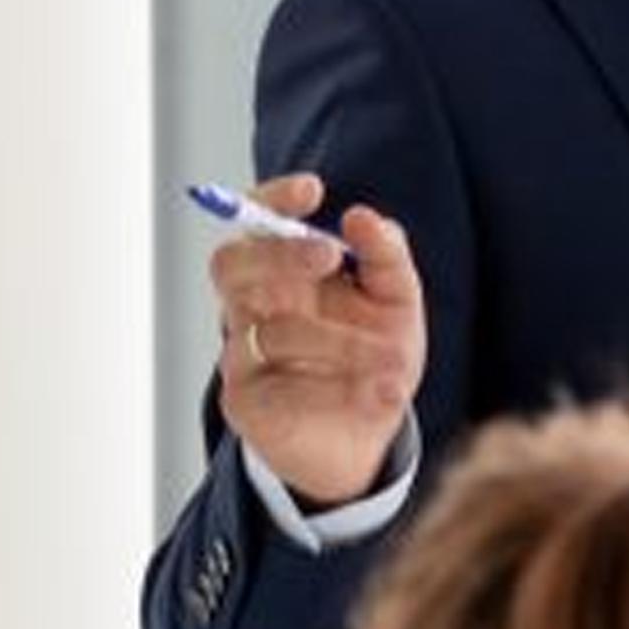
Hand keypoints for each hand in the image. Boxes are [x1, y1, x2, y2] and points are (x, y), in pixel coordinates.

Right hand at [211, 171, 423, 507]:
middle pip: (231, 265)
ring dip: (343, 342)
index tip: (312, 189)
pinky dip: (343, 390)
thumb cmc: (372, 360)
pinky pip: (285, 388)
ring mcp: (243, 356)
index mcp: (282, 274)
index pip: (254, 224)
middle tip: (329, 256)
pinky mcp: (247, 404)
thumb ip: (386, 255)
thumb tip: (363, 216)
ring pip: (275, 333)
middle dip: (278, 254)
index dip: (271, 201)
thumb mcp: (396, 302)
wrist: (367, 440)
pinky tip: (384, 394)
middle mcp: (252, 309)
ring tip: (397, 360)